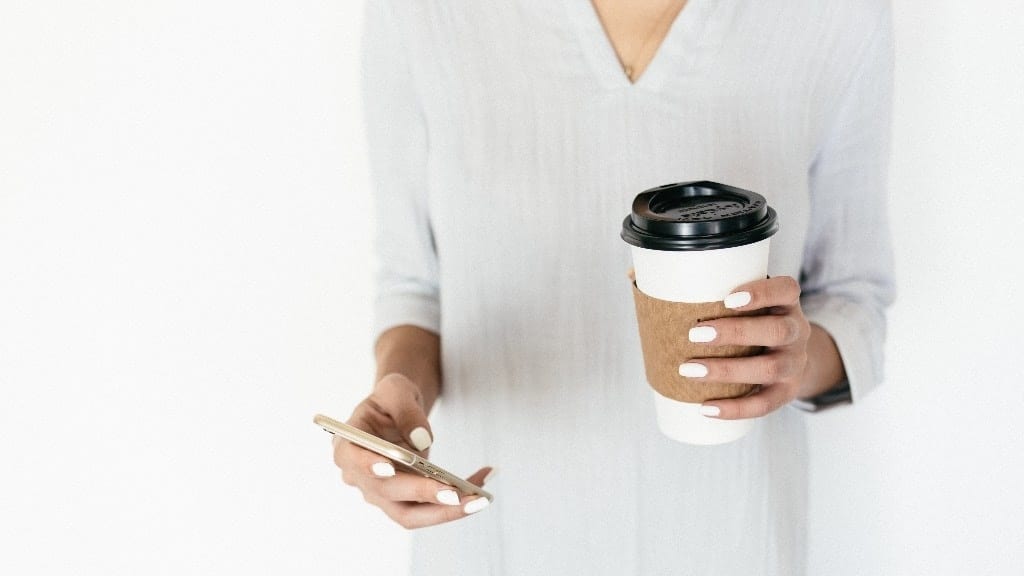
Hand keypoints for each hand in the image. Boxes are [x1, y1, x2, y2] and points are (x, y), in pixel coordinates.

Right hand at [332, 373, 492, 528]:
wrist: (398, 410)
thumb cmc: (391, 398)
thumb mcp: (396, 389)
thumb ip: (406, 410)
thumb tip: (423, 440)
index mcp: (348, 446)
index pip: (352, 460)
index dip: (368, 466)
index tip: (389, 467)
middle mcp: (360, 478)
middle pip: (388, 494)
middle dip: (423, 494)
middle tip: (457, 493)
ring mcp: (382, 494)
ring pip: (411, 514)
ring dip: (445, 511)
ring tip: (479, 499)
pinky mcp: (406, 500)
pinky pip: (431, 507)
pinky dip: (458, 500)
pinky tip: (483, 480)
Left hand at [682, 276, 812, 419]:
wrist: (789, 356)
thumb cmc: (752, 321)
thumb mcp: (747, 303)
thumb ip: (707, 290)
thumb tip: (639, 275)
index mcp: (787, 303)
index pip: (786, 289)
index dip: (761, 293)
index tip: (727, 298)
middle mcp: (797, 331)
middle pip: (777, 331)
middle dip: (735, 332)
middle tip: (695, 334)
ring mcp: (795, 364)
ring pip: (770, 368)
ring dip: (727, 370)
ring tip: (689, 370)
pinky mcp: (787, 392)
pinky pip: (764, 404)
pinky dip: (735, 408)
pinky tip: (705, 407)